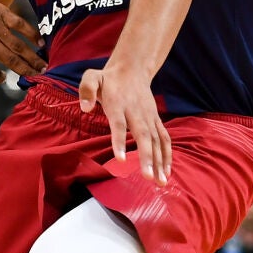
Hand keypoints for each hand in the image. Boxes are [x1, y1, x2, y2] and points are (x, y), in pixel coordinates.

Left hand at [0, 0, 42, 88]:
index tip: (5, 78)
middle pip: (11, 60)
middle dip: (27, 70)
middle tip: (39, 76)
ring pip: (18, 45)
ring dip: (32, 56)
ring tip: (43, 65)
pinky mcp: (1, 12)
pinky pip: (20, 24)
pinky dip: (32, 33)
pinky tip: (41, 42)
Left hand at [77, 65, 169, 184]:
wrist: (133, 70)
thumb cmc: (109, 79)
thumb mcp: (92, 77)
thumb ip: (86, 89)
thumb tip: (84, 107)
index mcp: (119, 104)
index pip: (119, 124)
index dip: (120, 141)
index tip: (120, 160)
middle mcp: (137, 112)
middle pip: (143, 136)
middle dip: (147, 157)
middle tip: (148, 177)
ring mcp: (149, 117)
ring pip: (157, 140)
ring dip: (160, 161)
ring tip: (161, 181)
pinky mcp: (156, 121)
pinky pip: (164, 139)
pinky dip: (167, 155)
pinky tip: (167, 172)